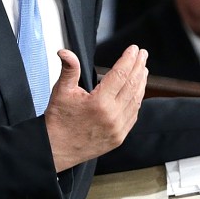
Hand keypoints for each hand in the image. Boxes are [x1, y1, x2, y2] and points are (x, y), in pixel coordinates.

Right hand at [43, 45, 147, 171]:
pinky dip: (137, 100)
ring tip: (143, 69)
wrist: (56, 149)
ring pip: (136, 100)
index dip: (128, 59)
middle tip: (142, 54)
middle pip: (132, 85)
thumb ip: (69, 69)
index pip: (120, 74)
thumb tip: (66, 52)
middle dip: (139, 67)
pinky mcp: (119, 137)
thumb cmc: (58, 120)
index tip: (133, 49)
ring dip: (141, 82)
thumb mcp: (61, 91)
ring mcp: (118, 128)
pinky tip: (137, 91)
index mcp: (99, 103)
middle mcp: (112, 116)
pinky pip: (133, 115)